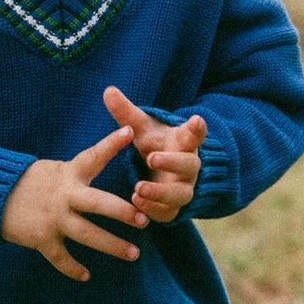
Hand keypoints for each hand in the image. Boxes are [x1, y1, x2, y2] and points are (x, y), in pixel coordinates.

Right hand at [0, 124, 147, 282]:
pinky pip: (61, 258)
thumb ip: (77, 170)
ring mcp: (53, 218)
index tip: (129, 132)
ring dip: (112, 246)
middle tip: (143, 220)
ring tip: (134, 254)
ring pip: (87, 234)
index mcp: (68, 174)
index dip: (110, 144)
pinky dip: (73, 269)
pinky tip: (86, 275)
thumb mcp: (53, 170)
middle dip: (121, 212)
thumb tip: (101, 159)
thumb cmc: (29, 183)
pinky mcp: (40, 238)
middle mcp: (63, 195)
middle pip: (97, 203)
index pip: (92, 156)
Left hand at [102, 86, 205, 222]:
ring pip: (180, 194)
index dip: (197, 128)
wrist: (162, 174)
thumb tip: (107, 90)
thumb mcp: (142, 128)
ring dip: (160, 193)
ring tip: (138, 189)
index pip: (195, 134)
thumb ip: (126, 113)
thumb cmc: (155, 145)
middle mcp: (189, 166)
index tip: (195, 119)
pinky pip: (169, 213)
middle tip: (151, 158)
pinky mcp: (174, 207)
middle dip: (173, 163)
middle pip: (190, 165)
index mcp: (184, 143)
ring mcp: (183, 188)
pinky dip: (154, 210)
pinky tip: (135, 204)